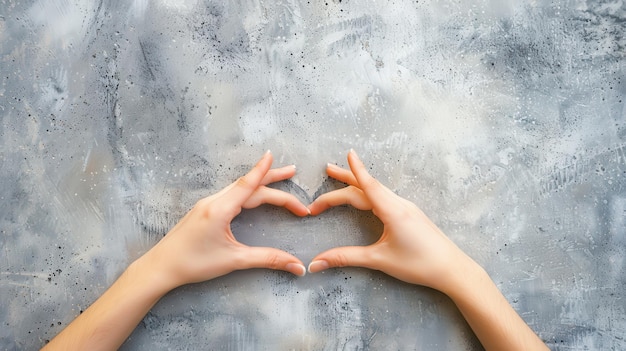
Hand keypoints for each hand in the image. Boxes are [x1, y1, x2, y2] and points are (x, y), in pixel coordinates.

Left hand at [136, 151, 308, 292]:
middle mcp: (213, 201)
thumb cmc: (193, 263)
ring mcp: (207, 204)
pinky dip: (247, 190)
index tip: (273, 155)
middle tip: (292, 171)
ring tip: (277, 179)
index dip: (264, 170)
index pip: (248, 184)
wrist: (160, 268)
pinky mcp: (203, 211)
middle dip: (272, 177)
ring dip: (260, 183)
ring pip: (238, 188)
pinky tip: (252, 193)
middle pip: (248, 184)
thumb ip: (268, 259)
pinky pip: (229, 194)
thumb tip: (297, 266)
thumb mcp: (234, 260)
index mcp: (220, 209)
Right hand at [307, 150, 473, 293]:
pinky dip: (370, 191)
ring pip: (377, 190)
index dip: (354, 169)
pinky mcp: (410, 214)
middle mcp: (399, 204)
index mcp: (392, 211)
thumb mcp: (379, 260)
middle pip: (367, 185)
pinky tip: (367, 195)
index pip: (367, 185)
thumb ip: (346, 257)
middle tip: (327, 170)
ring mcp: (406, 208)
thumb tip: (316, 262)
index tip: (347, 153)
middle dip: (346, 177)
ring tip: (342, 178)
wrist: (453, 269)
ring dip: (358, 183)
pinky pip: (385, 197)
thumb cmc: (419, 265)